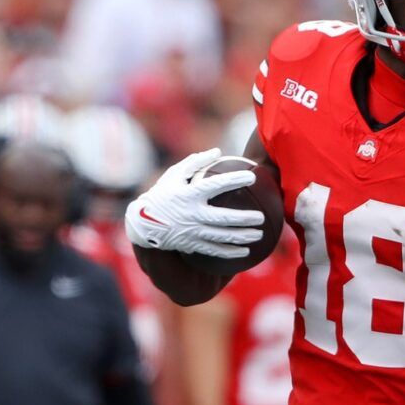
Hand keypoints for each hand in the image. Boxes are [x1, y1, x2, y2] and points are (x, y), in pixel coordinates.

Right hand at [123, 148, 264, 259]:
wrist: (143, 223)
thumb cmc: (162, 194)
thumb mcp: (174, 175)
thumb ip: (196, 162)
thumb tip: (217, 151)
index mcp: (189, 194)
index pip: (216, 185)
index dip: (234, 180)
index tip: (251, 176)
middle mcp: (192, 214)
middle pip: (223, 218)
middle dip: (244, 219)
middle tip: (261, 218)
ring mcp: (192, 232)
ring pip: (222, 237)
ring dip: (242, 237)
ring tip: (259, 235)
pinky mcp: (192, 245)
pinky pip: (214, 250)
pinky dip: (230, 253)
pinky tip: (245, 252)